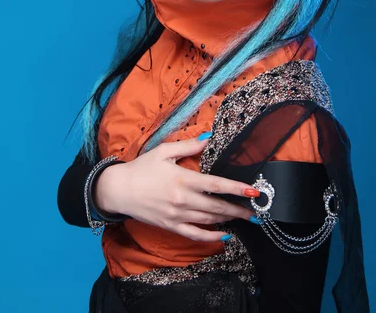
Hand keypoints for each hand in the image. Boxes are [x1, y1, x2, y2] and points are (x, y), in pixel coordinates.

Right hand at [94, 136, 259, 241]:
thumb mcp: (164, 151)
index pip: (216, 185)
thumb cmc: (141, 168)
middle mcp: (182, 200)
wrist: (119, 190)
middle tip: (257, 210)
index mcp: (183, 179)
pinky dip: (211, 237)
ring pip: (210, 221)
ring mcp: (177, 215)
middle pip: (217, 207)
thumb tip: (209, 137)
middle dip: (239, 209)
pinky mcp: (171, 226)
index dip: (236, 189)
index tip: (253, 191)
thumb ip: (189, 145)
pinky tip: (224, 235)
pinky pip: (195, 235)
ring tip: (245, 218)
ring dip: (229, 220)